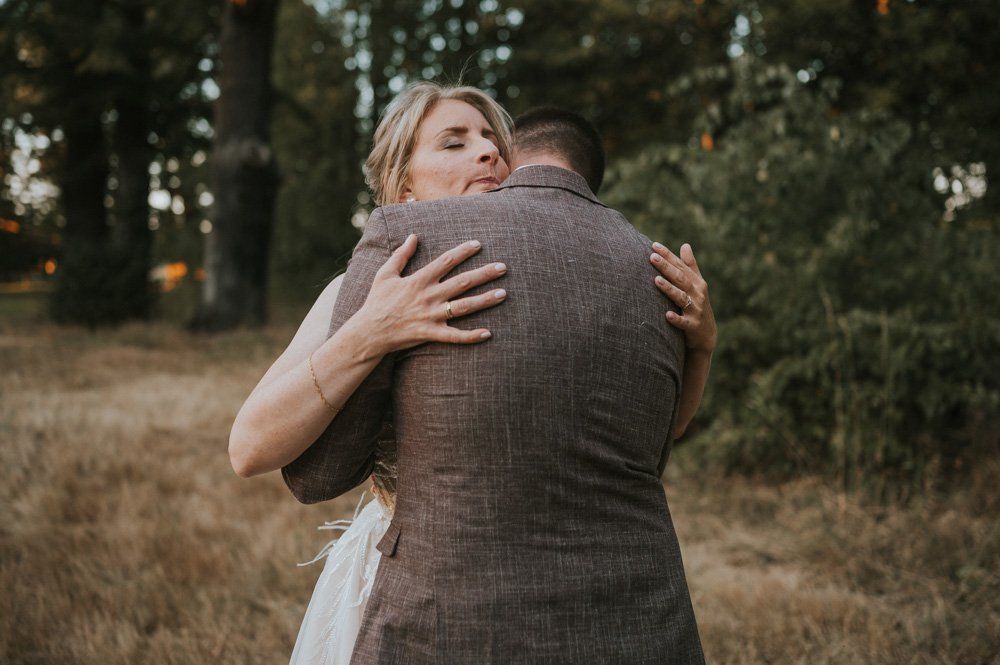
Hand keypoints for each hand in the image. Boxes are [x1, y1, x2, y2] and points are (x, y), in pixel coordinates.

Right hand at [356, 234, 507, 354]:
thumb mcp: (385, 273)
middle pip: (462, 282)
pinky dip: (471, 336)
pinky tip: (488, 333)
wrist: (369, 331)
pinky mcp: (431, 333)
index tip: (479, 245)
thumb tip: (413, 236)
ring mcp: (431, 316)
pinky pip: (454, 336)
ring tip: (504, 294)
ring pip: (464, 307)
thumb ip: (401, 255)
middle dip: (484, 273)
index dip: (463, 252)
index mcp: (419, 280)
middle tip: (504, 267)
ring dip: (485, 300)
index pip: (446, 261)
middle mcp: (428, 296)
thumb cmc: (376, 302)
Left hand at [650, 241, 716, 353]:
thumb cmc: (697, 305)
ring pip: (681, 298)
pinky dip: (676, 319)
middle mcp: (697, 294)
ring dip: (669, 289)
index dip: (668, 255)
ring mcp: (695, 310)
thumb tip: (685, 244)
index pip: (680, 266)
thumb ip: (690, 266)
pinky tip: (667, 315)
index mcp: (696, 282)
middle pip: (680, 278)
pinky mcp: (693, 326)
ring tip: (656, 280)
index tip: (653, 245)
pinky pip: (684, 322)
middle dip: (666, 267)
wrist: (707, 335)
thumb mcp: (697, 285)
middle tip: (652, 257)